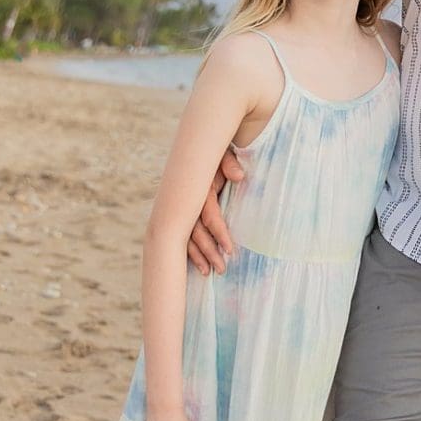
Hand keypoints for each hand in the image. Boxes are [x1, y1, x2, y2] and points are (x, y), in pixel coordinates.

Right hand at [186, 148, 243, 274]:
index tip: (230, 249)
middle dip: (207, 251)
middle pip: (195, 231)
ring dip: (197, 255)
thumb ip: (229, 163)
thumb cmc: (217, 153)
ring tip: (208, 272)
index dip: (218, 233)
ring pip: (186, 236)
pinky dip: (190, 250)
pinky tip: (197, 265)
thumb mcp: (223, 153)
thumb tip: (239, 176)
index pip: (209, 215)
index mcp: (199, 189)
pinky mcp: (181, 213)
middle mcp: (188, 201)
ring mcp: (182, 208)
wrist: (199, 148)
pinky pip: (183, 234)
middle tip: (221, 269)